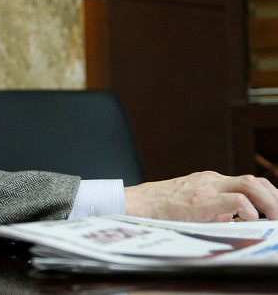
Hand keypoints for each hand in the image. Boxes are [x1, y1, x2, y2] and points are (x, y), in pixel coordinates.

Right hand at [124, 171, 277, 221]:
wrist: (138, 204)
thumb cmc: (161, 208)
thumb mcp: (191, 204)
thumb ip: (214, 208)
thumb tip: (234, 219)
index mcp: (210, 181)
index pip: (249, 183)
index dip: (269, 196)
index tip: (276, 211)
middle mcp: (212, 181)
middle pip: (256, 181)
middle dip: (275, 198)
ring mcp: (207, 188)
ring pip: (251, 185)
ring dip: (270, 203)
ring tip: (274, 219)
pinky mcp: (202, 201)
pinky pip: (236, 200)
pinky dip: (249, 210)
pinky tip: (250, 221)